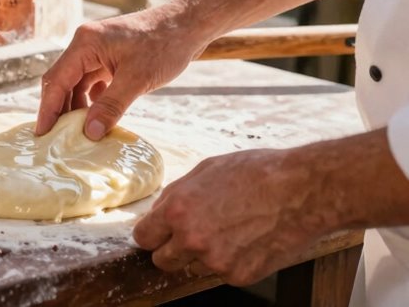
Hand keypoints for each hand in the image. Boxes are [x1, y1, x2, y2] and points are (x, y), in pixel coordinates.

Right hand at [36, 8, 206, 137]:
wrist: (189, 25)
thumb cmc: (165, 44)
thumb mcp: (137, 79)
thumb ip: (111, 106)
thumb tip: (89, 133)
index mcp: (85, 44)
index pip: (57, 81)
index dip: (48, 109)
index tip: (43, 134)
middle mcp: (85, 45)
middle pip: (62, 82)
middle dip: (59, 110)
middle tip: (57, 139)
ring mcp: (97, 51)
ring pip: (76, 83)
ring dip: (77, 107)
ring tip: (78, 132)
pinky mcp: (109, 58)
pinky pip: (92, 82)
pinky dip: (92, 100)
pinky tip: (98, 116)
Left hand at [132, 149, 328, 286]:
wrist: (303, 191)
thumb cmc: (256, 173)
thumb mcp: (205, 171)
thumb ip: (177, 195)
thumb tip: (160, 211)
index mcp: (178, 210)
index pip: (144, 238)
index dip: (152, 234)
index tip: (160, 233)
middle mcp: (192, 239)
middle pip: (163, 261)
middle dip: (171, 249)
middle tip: (190, 236)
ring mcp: (216, 261)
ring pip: (193, 268)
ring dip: (202, 256)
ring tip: (229, 231)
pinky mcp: (240, 276)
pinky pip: (222, 274)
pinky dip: (230, 262)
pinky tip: (247, 240)